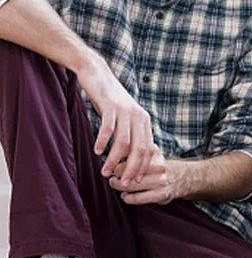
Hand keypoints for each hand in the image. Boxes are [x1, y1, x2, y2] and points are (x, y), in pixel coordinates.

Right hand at [76, 59, 155, 183]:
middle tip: (121, 183)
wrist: (98, 74)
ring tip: (105, 172)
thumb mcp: (124, 118)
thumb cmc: (109, 100)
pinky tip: (96, 152)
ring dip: (114, 159)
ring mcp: (126, 111)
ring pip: (124, 142)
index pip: (148, 150)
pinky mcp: (111, 106)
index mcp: (144, 122)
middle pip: (139, 149)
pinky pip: (108, 128)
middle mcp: (139, 117)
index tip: (134, 182)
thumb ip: (129, 134)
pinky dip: (103, 142)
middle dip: (131, 169)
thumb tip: (129, 158)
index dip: (142, 167)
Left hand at [108, 149, 186, 204]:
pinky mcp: (162, 195)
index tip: (110, 163)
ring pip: (130, 185)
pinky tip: (125, 195)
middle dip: (115, 174)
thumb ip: (136, 149)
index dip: (115, 160)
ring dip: (118, 186)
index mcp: (154, 154)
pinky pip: (137, 198)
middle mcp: (159, 167)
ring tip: (116, 184)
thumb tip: (114, 147)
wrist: (184, 178)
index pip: (127, 156)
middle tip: (111, 175)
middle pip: (126, 171)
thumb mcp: (152, 153)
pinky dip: (127, 198)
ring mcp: (161, 181)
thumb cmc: (161, 166)